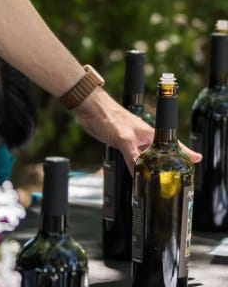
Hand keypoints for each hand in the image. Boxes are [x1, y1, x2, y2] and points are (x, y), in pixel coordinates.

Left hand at [75, 89, 201, 173]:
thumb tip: (140, 175)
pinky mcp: (121, 141)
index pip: (172, 144)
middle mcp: (143, 136)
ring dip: (151, 166)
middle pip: (160, 153)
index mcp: (149, 133)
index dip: (185, 152)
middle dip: (168, 164)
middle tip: (176, 177)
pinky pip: (133, 157)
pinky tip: (136, 171)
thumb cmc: (107, 115)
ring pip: (146, 156)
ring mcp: (132, 139)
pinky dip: (136, 165)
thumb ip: (133, 157)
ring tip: (157, 179)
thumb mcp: (123, 139)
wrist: (89, 107)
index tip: (197, 159)